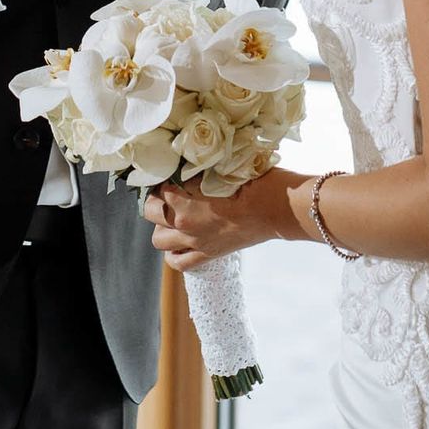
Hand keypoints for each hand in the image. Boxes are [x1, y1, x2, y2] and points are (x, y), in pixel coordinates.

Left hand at [141, 170, 303, 271]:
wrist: (277, 207)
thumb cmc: (255, 181)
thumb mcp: (222, 166)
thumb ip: (198, 170)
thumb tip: (185, 166)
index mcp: (184, 198)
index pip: (157, 187)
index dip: (163, 179)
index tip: (170, 174)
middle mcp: (184, 222)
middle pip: (150, 213)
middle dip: (156, 201)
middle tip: (168, 194)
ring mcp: (195, 241)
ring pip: (159, 239)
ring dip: (163, 227)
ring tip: (174, 217)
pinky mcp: (208, 255)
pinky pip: (178, 263)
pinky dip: (174, 254)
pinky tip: (181, 243)